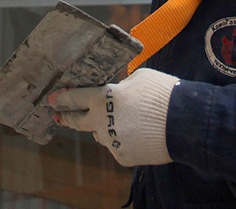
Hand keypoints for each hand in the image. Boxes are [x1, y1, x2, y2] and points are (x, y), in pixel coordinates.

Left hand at [49, 68, 178, 166]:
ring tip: (122, 121)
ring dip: (104, 127)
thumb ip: (120, 87)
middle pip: (78, 121)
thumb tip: (117, 93)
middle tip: (61, 117)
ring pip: (100, 134)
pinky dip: (124, 139)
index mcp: (102, 98)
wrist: (183, 122)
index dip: (62, 98)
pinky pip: (117, 146)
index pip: (74, 98)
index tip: (52, 100)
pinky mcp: (122, 157)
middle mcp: (100, 121)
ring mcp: (111, 141)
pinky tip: (139, 133)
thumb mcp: (138, 78)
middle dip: (68, 118)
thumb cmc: (162, 93)